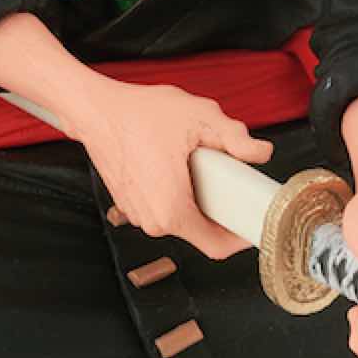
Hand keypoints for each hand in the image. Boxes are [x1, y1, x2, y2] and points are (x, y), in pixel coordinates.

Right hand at [70, 83, 271, 260]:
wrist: (96, 110)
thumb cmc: (138, 114)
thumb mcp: (199, 117)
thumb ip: (235, 137)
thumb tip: (261, 152)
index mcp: (172, 210)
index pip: (216, 246)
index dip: (240, 238)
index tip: (252, 221)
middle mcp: (153, 220)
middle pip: (202, 231)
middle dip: (221, 209)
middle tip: (230, 180)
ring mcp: (139, 214)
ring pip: (183, 219)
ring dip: (198, 199)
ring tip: (201, 168)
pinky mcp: (131, 204)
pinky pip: (165, 208)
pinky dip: (178, 194)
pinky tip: (179, 167)